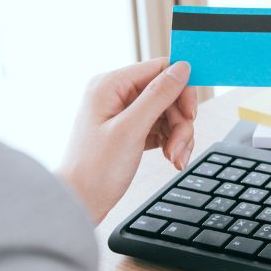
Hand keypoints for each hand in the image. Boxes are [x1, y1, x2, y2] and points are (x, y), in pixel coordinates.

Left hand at [58, 57, 197, 223]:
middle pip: (167, 93)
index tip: (190, 114)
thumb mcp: (131, 130)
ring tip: (175, 158)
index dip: (181, 89)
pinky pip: (161, 126)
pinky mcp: (129, 129)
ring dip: (178, 135)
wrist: (80, 203)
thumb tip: (182, 67)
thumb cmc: (95, 171)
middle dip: (180, 121)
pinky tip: (170, 158)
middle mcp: (115, 94)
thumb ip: (158, 95)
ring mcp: (122, 112)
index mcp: (110, 85)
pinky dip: (170, 142)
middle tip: (180, 147)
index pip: (160, 69)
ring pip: (168, 112)